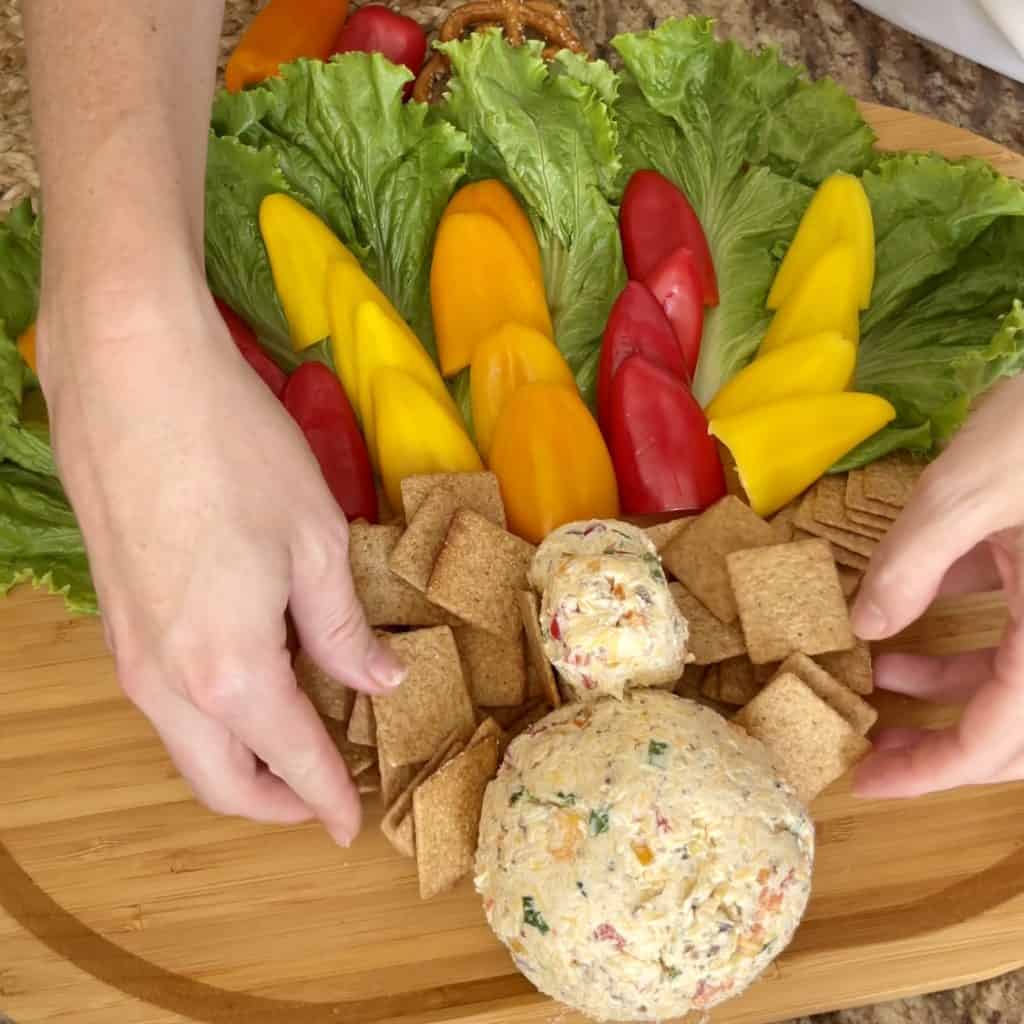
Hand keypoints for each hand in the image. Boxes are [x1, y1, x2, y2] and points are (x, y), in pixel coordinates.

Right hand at [37, 270, 403, 845]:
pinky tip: (256, 681)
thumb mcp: (315, 540)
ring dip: (244, 760)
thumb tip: (381, 680)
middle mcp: (168, 682)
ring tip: (303, 738)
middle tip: (330, 792)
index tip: (356, 826)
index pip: (292, 761)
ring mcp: (131, 653)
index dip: (329, 799)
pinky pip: (168, 702)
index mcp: (229, 670)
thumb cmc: (236, 454)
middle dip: (278, 801)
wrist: (131, 378)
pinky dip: (215, 718)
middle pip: (222, 780)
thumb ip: (344, 627)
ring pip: (188, 746)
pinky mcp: (117, 619)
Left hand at [851, 376, 1023, 797]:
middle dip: (941, 751)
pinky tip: (894, 635)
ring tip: (869, 691)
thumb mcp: (967, 488)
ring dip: (943, 700)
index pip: (1003, 737)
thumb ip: (911, 564)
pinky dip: (955, 650)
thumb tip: (862, 627)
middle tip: (868, 756)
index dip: (934, 773)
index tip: (865, 784)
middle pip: (1015, 732)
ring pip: (1011, 687)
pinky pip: (1008, 640)